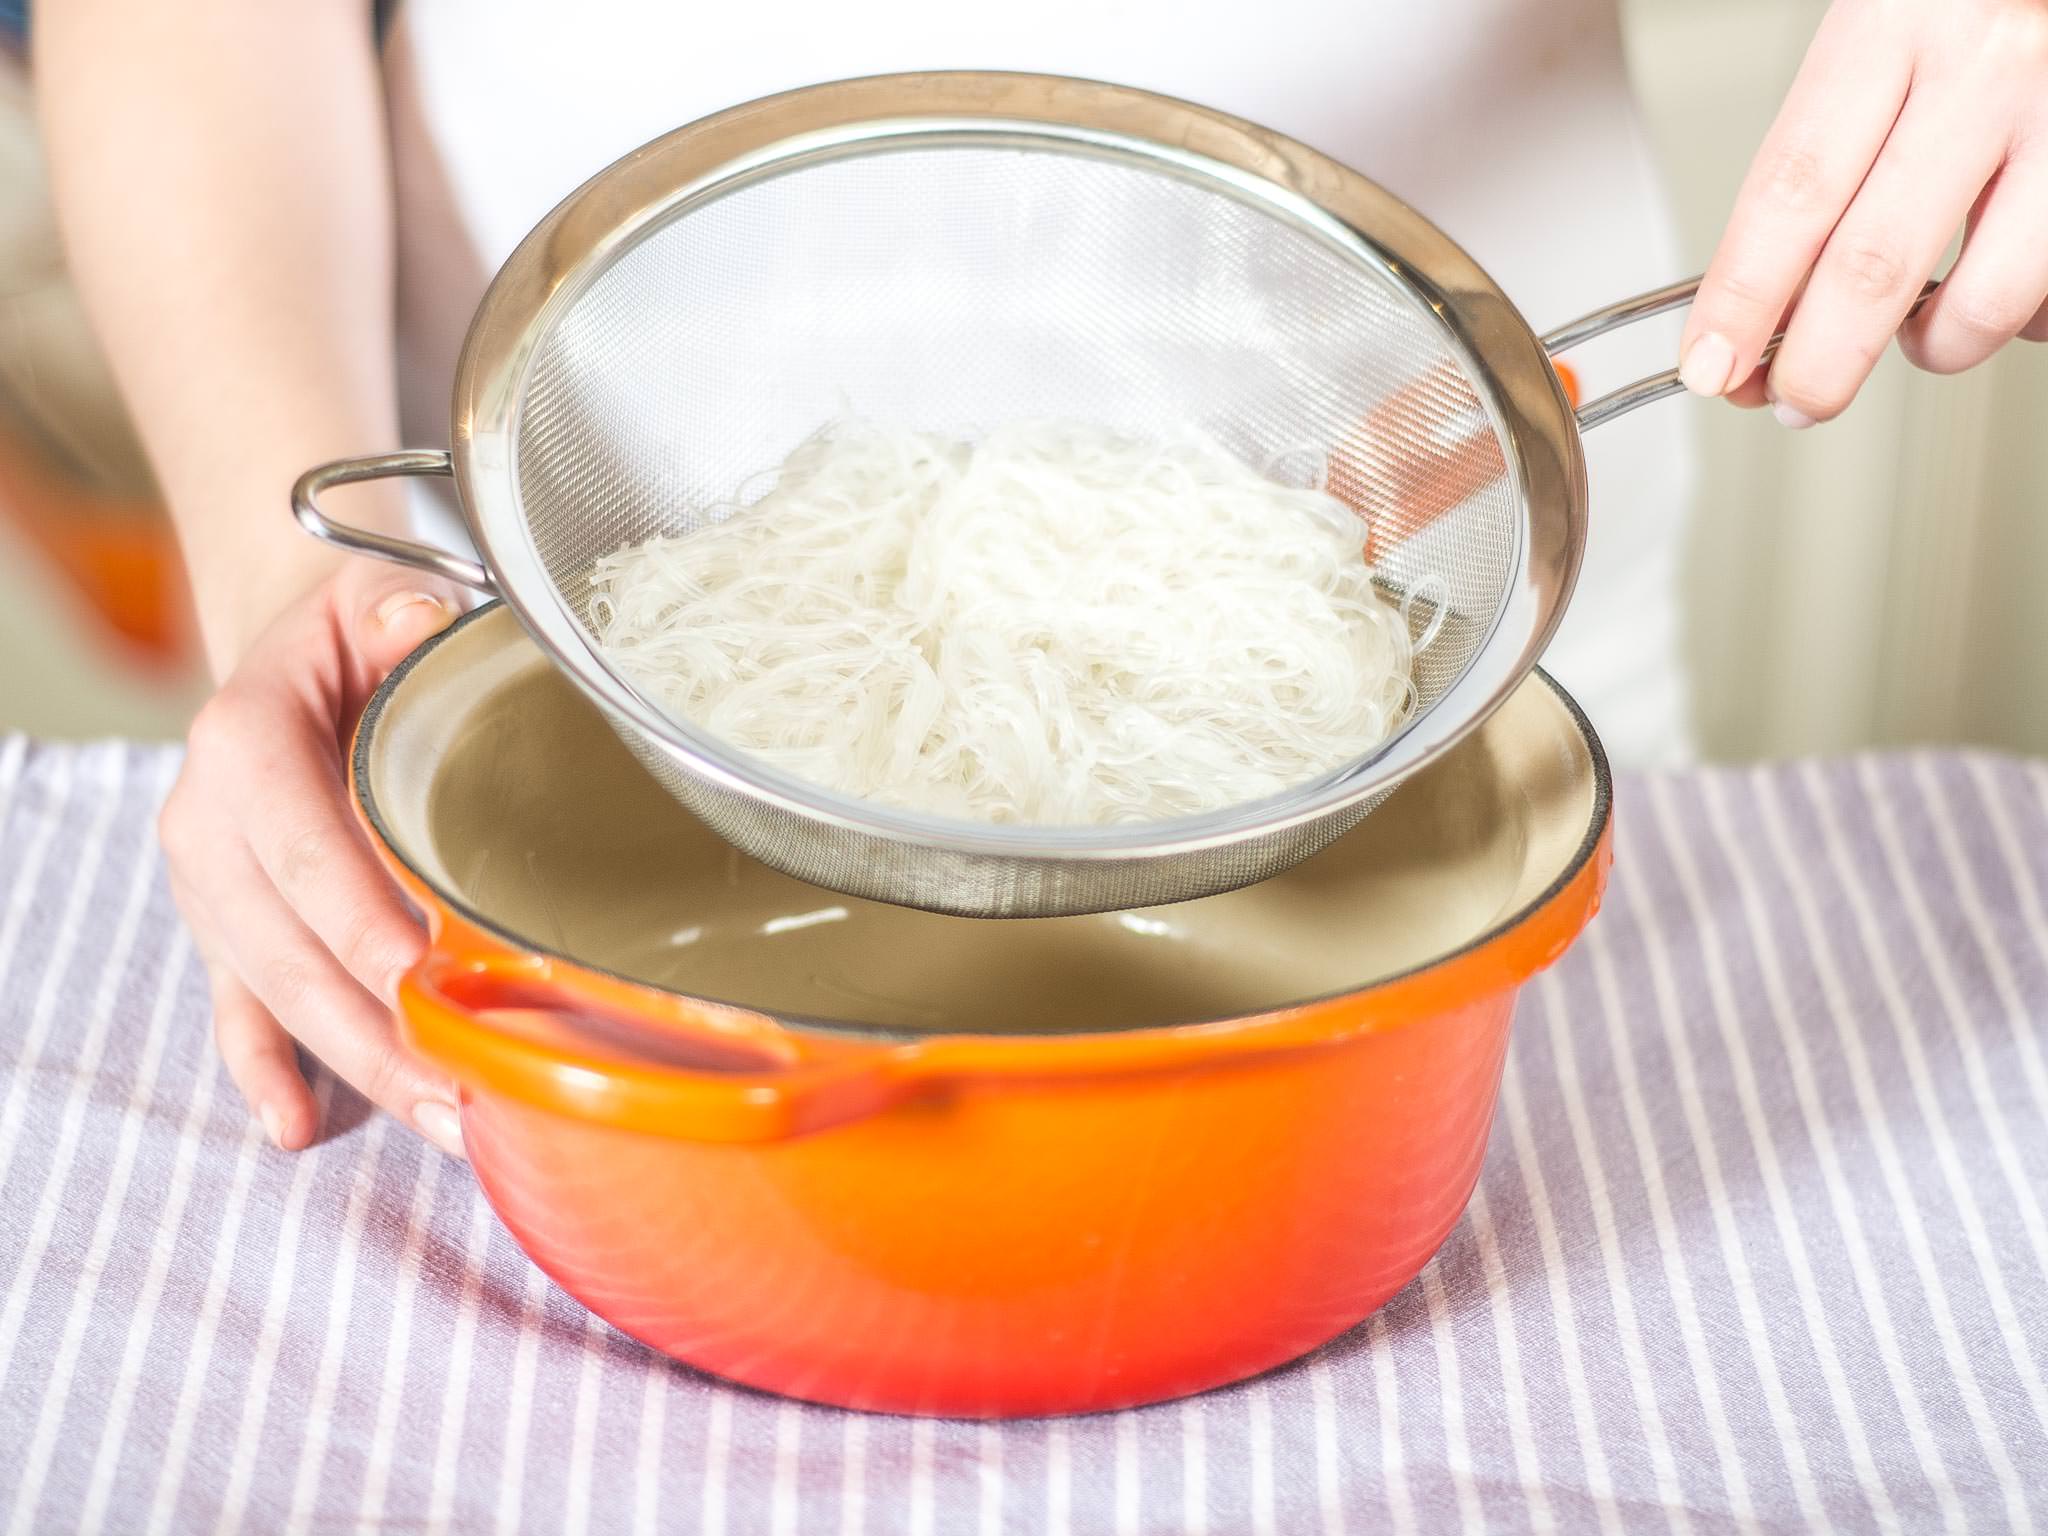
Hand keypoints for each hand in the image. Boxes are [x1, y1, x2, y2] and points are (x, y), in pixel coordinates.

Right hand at [160, 562, 464, 1154]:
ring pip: (272, 990)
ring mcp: (210, 887)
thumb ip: (401, 609)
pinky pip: (236, 1010)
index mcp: (244, 738)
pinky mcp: (225, 929)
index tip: (418, 977)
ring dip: (352, 1064)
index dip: (354, 914)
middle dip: (370, 1027)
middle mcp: (208, 820)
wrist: (298, 657)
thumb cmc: (358, 631)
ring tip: (439, 1122)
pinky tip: (299, 1128)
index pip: (298, 842)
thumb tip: (421, 622)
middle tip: (456, 1093)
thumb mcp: (379, 594)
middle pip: (285, 944)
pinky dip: (264, 1071)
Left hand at [1680, 0, 2047, 424]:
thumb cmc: (1970, 4)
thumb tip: (1768, 310)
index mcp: (1895, 21)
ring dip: (1933, 347)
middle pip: (1871, 264)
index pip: (1790, 192)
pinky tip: (2000, 284)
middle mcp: (1988, 64)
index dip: (1741, 299)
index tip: (1712, 365)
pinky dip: (2016, 317)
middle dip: (1820, 363)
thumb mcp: (1882, 40)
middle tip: (1797, 400)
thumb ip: (1827, 161)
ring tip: (1917, 335)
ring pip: (1981, 300)